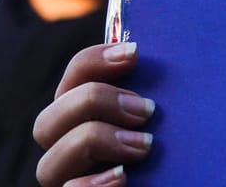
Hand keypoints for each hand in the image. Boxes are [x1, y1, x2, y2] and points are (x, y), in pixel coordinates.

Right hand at [33, 42, 154, 186]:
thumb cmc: (179, 151)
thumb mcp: (168, 116)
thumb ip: (153, 93)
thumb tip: (166, 51)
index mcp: (86, 117)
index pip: (72, 78)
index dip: (94, 60)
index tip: (134, 53)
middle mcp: (67, 150)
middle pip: (45, 122)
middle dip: (93, 102)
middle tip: (147, 110)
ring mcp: (70, 180)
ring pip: (47, 165)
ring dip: (93, 143)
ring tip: (144, 146)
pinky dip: (89, 186)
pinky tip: (121, 176)